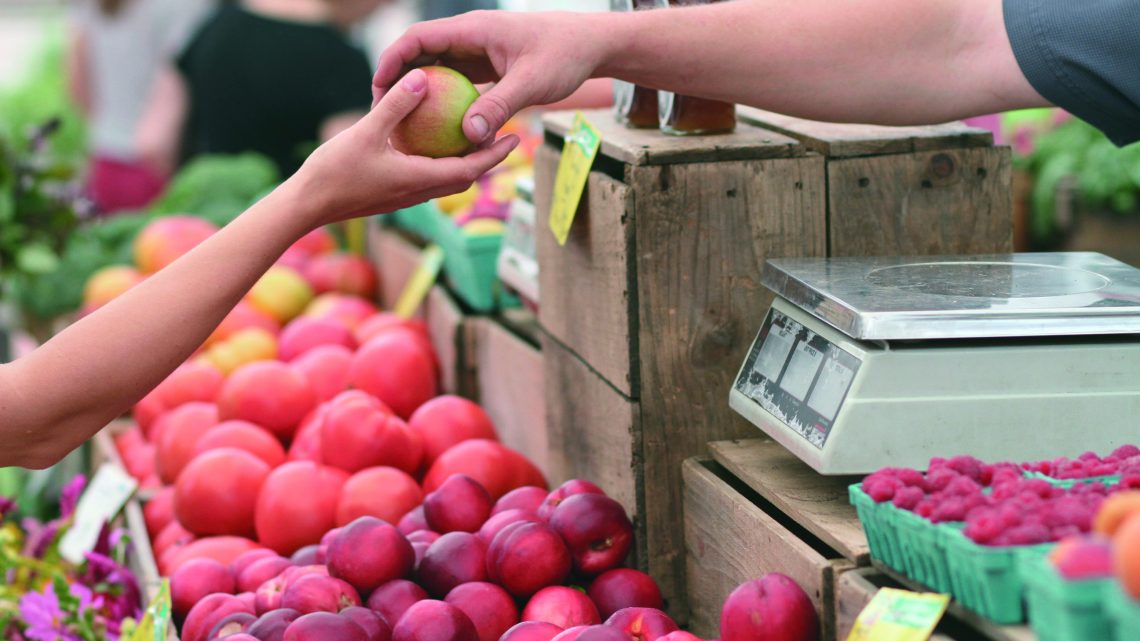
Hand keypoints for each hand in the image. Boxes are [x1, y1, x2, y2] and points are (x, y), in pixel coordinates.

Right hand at [292, 68, 519, 227]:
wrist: (307, 205)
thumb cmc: (334, 171)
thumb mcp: (366, 132)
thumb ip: (396, 105)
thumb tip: (422, 77)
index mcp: (419, 180)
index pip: (470, 170)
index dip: (495, 155)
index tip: (515, 138)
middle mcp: (418, 192)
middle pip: (465, 178)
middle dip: (488, 159)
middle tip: (505, 136)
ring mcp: (405, 196)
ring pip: (446, 180)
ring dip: (465, 163)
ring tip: (476, 139)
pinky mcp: (392, 194)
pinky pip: (426, 178)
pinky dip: (440, 163)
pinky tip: (432, 144)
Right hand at [372, 11, 606, 144]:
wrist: (591, 45)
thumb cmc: (565, 56)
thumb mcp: (532, 83)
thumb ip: (499, 106)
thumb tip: (468, 135)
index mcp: (473, 29)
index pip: (418, 38)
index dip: (392, 60)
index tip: (378, 88)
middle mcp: (470, 37)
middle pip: (420, 53)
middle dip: (398, 79)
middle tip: (382, 112)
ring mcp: (478, 51)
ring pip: (437, 69)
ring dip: (419, 92)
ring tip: (402, 123)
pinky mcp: (487, 66)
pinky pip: (456, 82)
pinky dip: (443, 101)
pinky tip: (437, 129)